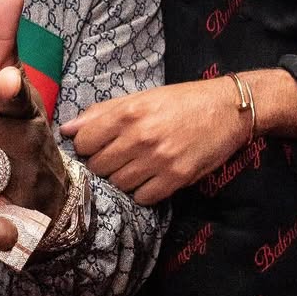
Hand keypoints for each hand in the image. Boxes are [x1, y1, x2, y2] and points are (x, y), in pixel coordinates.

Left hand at [0, 0, 68, 251]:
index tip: (3, 82)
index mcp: (20, 108)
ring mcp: (22, 184)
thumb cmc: (14, 134)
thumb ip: (1, 40)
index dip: (10, 88)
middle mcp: (22, 143)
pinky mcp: (18, 225)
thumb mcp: (8, 88)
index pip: (17, 93)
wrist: (53, 202)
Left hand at [60, 78, 250, 204]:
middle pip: (98, 166)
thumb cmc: (182, 100)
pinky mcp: (176, 178)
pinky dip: (142, 191)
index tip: (96, 145)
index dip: (86, 146)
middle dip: (103, 164)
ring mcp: (158, 160)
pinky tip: (150, 178)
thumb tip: (67, 128)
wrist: (228, 109)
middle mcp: (140, 137)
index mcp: (128, 113)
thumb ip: (102, 112)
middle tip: (118, 157)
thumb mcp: (142, 97)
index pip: (83, 142)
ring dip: (122, 179)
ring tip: (136, 166)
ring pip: (118, 184)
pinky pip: (143, 198)